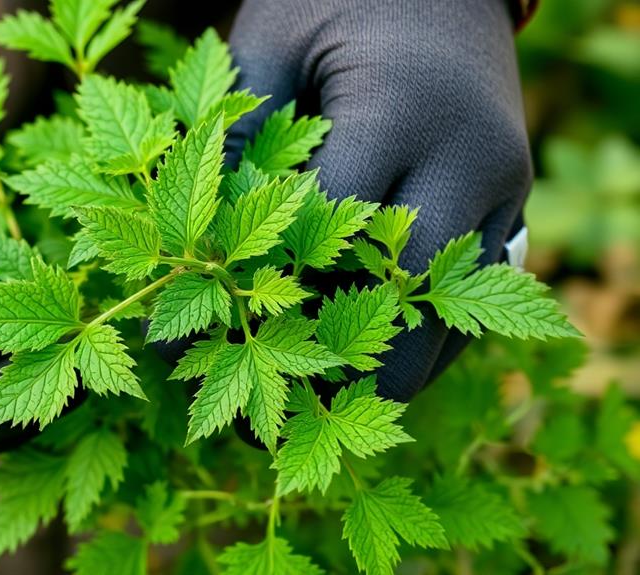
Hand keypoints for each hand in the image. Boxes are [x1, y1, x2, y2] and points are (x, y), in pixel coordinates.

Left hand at [226, 0, 531, 399]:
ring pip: (446, 318)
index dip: (262, 293)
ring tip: (305, 408)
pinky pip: (466, 302)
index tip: (200, 338)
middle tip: (261, 414)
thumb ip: (234, 137)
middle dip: (328, 362)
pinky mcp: (509, 206)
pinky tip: (359, 367)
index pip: (326, 236)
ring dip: (377, 368)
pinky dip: (416, 341)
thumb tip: (189, 243)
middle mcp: (469, 162)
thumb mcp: (270, 45)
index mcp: (404, 112)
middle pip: (400, 300)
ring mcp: (502, 189)